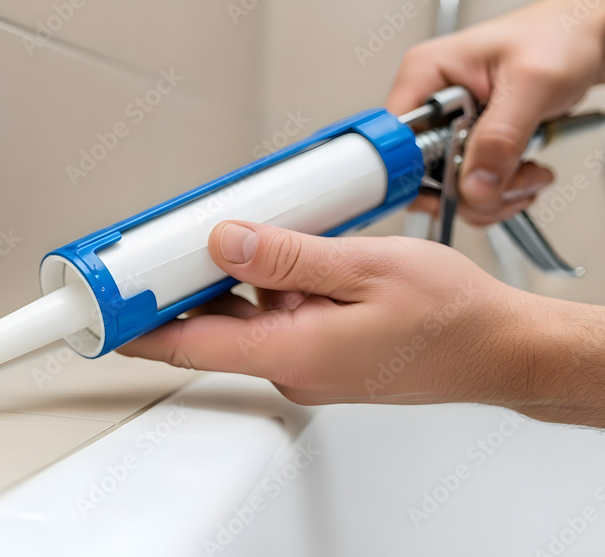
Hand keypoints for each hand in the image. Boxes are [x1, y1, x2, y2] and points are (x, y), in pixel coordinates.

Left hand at [120, 221, 604, 445]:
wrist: (502, 348)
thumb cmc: (452, 319)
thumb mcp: (367, 267)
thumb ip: (288, 256)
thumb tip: (225, 242)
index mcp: (294, 354)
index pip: (190, 347)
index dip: (137, 327)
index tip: (102, 310)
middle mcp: (292, 368)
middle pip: (212, 328)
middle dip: (186, 286)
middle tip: (168, 243)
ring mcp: (306, 364)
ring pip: (247, 319)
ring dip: (236, 281)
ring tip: (244, 236)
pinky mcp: (322, 354)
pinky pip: (276, 319)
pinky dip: (268, 289)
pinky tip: (287, 258)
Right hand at [387, 0, 604, 225]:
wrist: (590, 39)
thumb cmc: (559, 35)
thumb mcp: (531, 84)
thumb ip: (500, 137)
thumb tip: (476, 184)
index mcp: (425, 75)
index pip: (394, 140)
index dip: (416, 173)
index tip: (452, 188)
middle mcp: (430, 104)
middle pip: (422, 175)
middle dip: (470, 188)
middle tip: (507, 179)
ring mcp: (449, 128)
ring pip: (449, 189)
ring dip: (493, 194)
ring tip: (526, 173)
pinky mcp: (469, 145)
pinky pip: (470, 188)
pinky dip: (501, 192)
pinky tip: (525, 173)